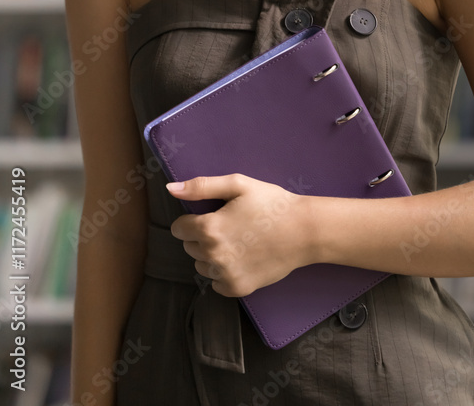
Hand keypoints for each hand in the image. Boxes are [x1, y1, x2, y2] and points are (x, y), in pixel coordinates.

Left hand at [167, 173, 316, 296]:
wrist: (303, 231)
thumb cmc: (271, 203)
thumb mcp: (238, 184)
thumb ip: (201, 186)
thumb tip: (170, 188)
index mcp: (209, 229)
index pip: (178, 229)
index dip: (193, 219)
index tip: (213, 214)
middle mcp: (213, 256)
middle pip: (190, 247)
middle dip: (203, 236)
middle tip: (230, 226)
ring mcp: (225, 275)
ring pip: (201, 266)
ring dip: (212, 255)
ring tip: (238, 241)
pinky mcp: (237, 289)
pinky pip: (216, 283)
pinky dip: (224, 272)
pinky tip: (243, 257)